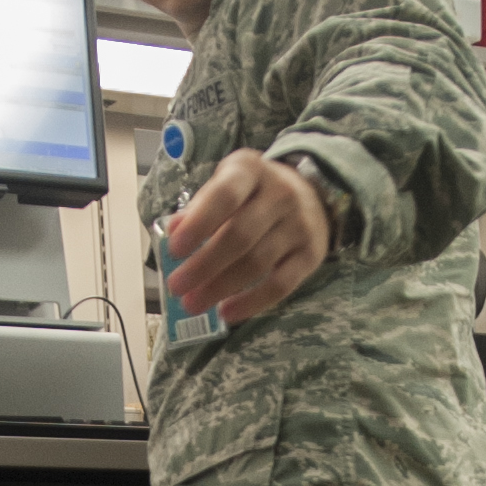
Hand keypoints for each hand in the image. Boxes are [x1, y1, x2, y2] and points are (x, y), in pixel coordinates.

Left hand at [163, 150, 330, 328]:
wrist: (312, 194)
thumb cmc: (255, 193)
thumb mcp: (227, 184)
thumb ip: (201, 206)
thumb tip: (173, 230)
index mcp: (251, 172)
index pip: (225, 196)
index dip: (199, 223)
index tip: (174, 250)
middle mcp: (280, 195)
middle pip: (240, 235)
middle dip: (204, 265)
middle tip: (177, 287)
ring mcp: (299, 225)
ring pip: (257, 263)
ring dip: (221, 287)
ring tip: (194, 303)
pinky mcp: (311, 255)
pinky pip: (281, 285)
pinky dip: (252, 302)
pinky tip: (227, 313)